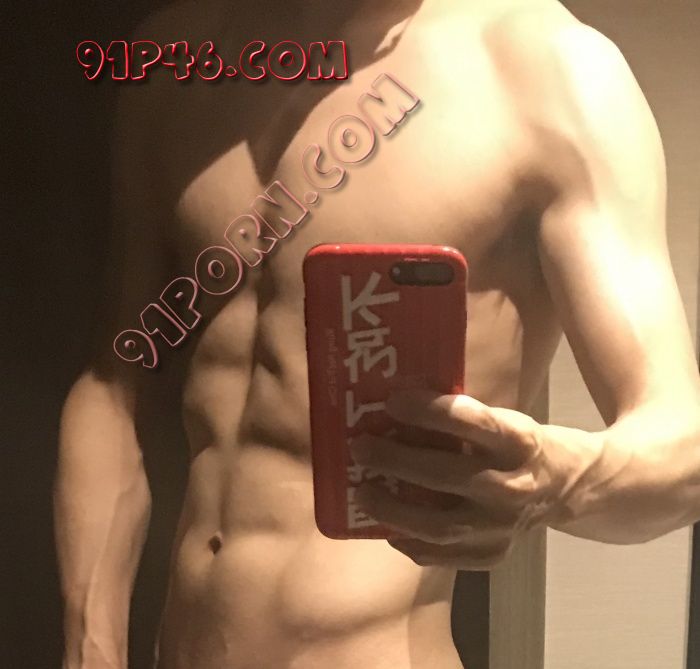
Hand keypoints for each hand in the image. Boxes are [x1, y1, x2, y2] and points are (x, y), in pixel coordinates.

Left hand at [349, 389, 600, 569]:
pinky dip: (411, 543)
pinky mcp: (496, 554)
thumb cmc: (521, 445)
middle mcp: (515, 486)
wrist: (570, 487)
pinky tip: (386, 527)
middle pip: (448, 475)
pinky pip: (445, 555)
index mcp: (520, 441)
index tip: (393, 401)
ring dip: (393, 509)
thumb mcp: (504, 420)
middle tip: (360, 446)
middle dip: (396, 460)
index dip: (430, 412)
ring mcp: (505, 527)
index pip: (473, 422)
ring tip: (362, 491)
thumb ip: (460, 420)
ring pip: (442, 525)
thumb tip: (394, 409)